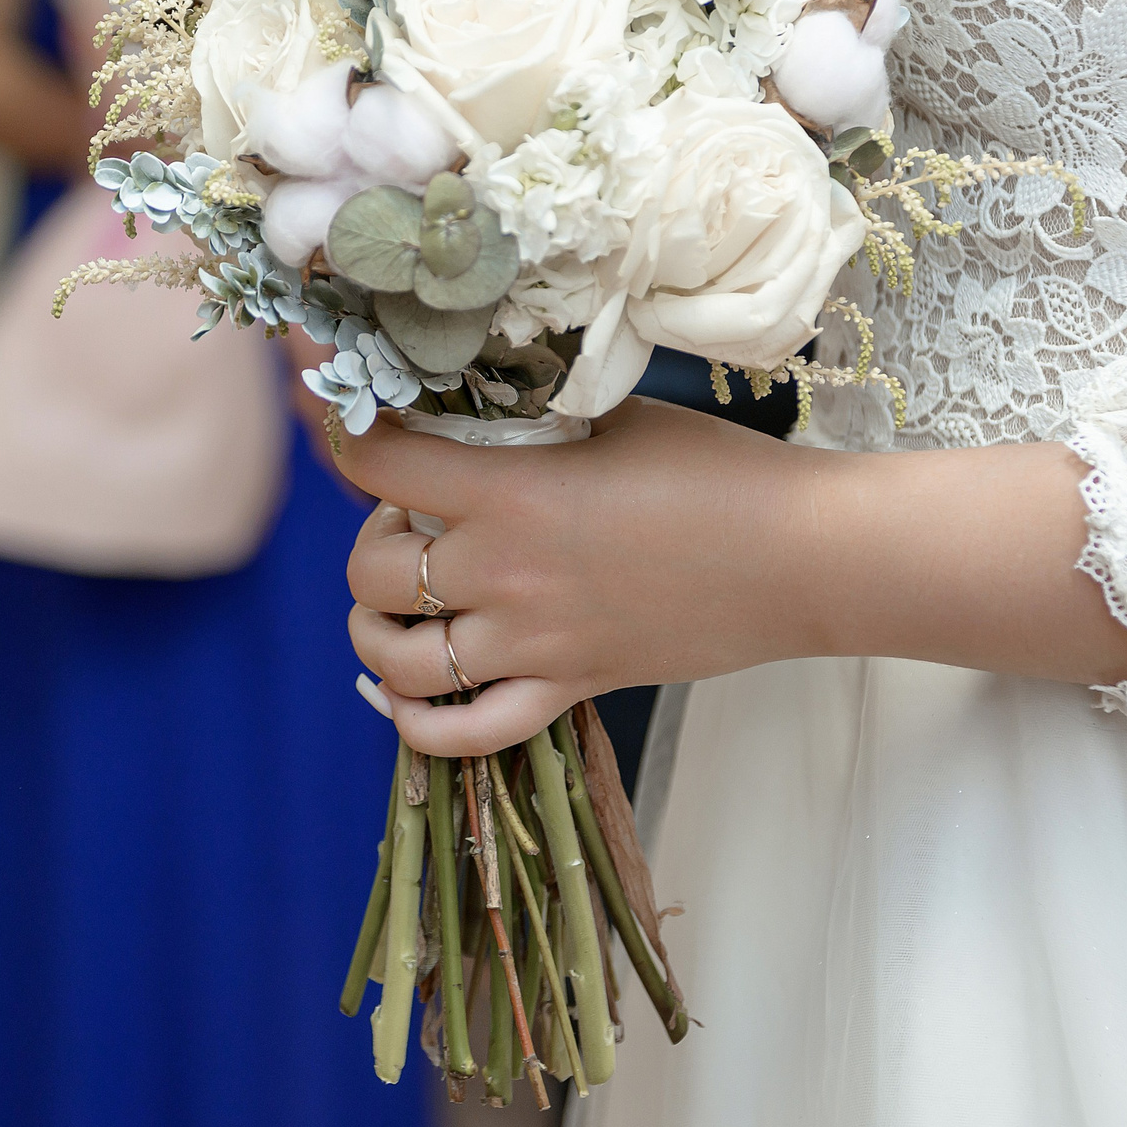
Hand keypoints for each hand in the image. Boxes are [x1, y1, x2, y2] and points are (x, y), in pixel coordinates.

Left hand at [338, 400, 1126, 757]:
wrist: (802, 557)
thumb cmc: (716, 468)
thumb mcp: (608, 415)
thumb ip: (524, 416)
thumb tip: (455, 392)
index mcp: (510, 490)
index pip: (373, 460)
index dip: (335, 425)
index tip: (324, 399)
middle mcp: (504, 573)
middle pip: (370, 573)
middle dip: (368, 545)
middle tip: (409, 523)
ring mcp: (533, 643)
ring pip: (398, 661)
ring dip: (376, 632)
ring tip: (396, 605)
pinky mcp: (568, 689)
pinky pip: (464, 734)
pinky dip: (418, 724)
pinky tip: (408, 693)